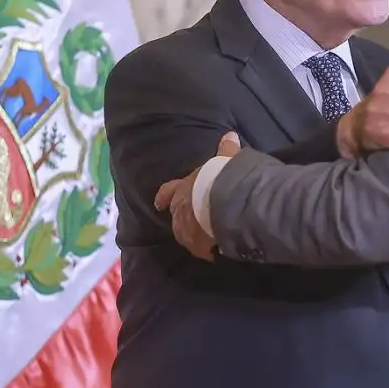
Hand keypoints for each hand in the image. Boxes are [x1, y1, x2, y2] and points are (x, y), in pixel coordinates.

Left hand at [154, 132, 240, 261]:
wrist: (227, 202)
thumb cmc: (222, 177)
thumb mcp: (226, 160)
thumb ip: (227, 150)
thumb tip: (230, 135)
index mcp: (183, 189)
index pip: (169, 192)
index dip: (164, 197)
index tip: (158, 203)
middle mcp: (181, 210)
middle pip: (176, 216)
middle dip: (182, 218)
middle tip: (189, 222)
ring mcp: (188, 231)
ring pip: (186, 235)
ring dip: (193, 236)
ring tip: (204, 239)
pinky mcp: (199, 247)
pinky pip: (202, 250)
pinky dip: (207, 250)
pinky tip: (215, 252)